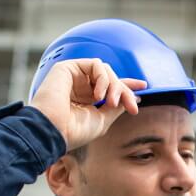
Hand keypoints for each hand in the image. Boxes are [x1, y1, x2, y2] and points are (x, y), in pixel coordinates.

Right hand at [28, 58, 145, 151]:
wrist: (52, 131)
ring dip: (115, 85)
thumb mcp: (102, 120)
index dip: (126, 85)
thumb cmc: (73, 131)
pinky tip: (98, 94)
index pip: (109, 88)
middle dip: (124, 90)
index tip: (143, 87)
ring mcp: (73, 77)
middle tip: (131, 105)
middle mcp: (80, 87)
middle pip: (111, 79)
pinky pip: (95, 64)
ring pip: (105, 71)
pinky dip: (102, 78)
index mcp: (86, 101)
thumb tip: (133, 97)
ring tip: (111, 102)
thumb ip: (117, 107)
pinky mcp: (67, 68)